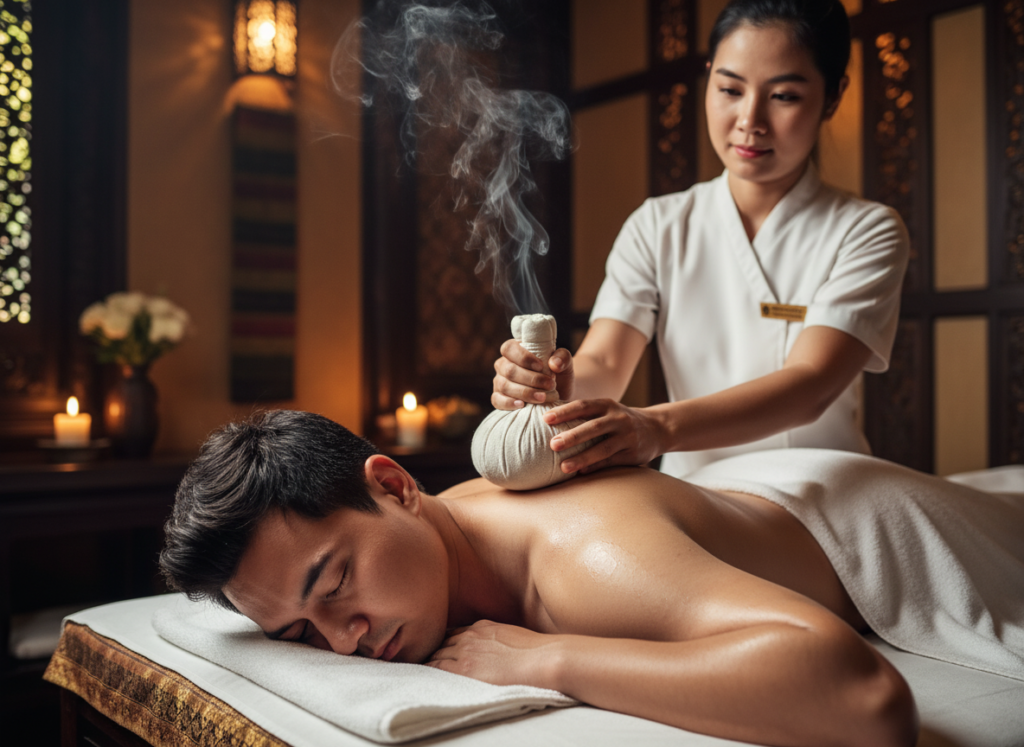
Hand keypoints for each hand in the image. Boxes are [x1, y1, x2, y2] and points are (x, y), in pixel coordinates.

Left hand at [425, 620, 558, 688]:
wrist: (544, 658)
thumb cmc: (536, 652)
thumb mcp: (511, 636)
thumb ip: (497, 640)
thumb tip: (497, 651)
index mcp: (482, 626)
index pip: (454, 633)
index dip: (444, 642)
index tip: (437, 649)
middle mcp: (470, 635)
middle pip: (441, 642)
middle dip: (431, 650)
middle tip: (416, 657)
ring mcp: (466, 650)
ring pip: (436, 654)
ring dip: (426, 660)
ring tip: (413, 666)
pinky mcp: (464, 668)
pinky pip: (437, 667)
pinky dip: (427, 669)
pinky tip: (418, 673)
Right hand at [492, 339, 575, 410]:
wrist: (559, 394)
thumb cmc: (558, 375)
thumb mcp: (565, 364)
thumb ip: (562, 358)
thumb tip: (553, 364)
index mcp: (515, 351)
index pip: (509, 348)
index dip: (523, 357)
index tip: (541, 366)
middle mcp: (504, 365)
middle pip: (509, 370)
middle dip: (531, 379)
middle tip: (550, 385)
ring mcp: (499, 381)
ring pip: (504, 385)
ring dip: (525, 392)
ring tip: (543, 397)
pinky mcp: (498, 398)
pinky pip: (497, 400)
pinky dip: (508, 403)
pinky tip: (522, 405)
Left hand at [546, 399, 663, 473]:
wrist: (657, 428)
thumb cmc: (618, 419)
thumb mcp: (606, 409)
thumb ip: (584, 413)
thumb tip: (547, 418)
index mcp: (607, 405)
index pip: (583, 406)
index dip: (564, 412)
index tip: (545, 419)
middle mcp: (618, 419)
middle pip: (593, 427)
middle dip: (572, 436)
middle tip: (552, 444)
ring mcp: (627, 437)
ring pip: (603, 448)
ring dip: (582, 458)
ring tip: (563, 467)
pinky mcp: (633, 454)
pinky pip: (612, 462)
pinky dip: (595, 467)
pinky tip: (580, 473)